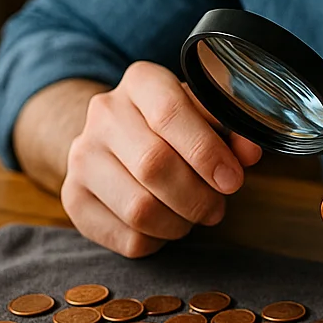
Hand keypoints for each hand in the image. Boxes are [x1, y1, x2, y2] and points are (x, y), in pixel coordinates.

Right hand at [62, 61, 261, 256]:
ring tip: (192, 216)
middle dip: (197, 196)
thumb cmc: (177, 128)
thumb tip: (249, 154)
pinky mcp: (73, 197)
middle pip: (153, 165)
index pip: (169, 112)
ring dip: (179, 223)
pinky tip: (164, 226)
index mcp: (142, 81)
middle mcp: (103, 113)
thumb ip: (233, 131)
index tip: (232, 180)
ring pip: (138, 208)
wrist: (117, 140)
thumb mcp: (208, 116)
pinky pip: (126, 237)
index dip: (206, 152)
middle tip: (217, 207)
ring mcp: (81, 156)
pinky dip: (156, 241)